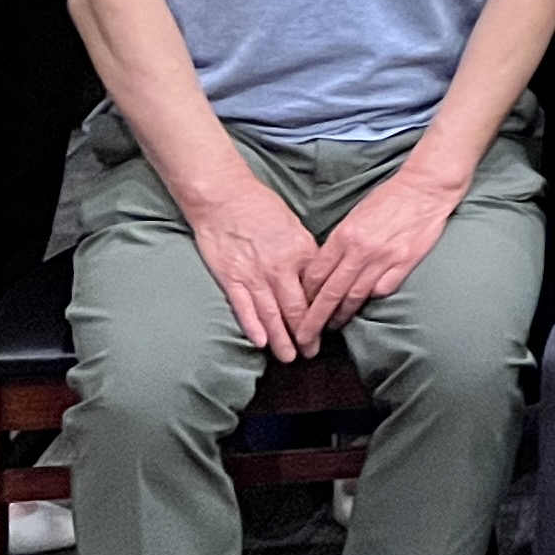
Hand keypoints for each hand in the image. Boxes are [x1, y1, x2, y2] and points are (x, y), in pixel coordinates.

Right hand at [187, 171, 329, 359]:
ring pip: (272, 314)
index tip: (329, 327)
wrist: (225, 198)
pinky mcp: (231, 278)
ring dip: (282, 339)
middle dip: (305, 334)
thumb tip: (317, 279)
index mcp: (302, 252)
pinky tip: (261, 343)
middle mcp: (281, 267)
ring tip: (289, 357)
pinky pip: (244, 308)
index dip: (324, 312)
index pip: (318, 289)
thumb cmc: (262, 208)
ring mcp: (254, 275)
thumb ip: (305, 255)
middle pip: (297, 308)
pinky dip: (253, 327)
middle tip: (311, 352)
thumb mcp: (295, 228)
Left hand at [300, 164, 462, 334]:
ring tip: (333, 325)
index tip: (299, 308)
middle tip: (304, 337)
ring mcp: (384, 258)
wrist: (425, 188)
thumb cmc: (389, 198)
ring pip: (354, 297)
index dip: (304, 296)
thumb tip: (325, 268)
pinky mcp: (405, 263)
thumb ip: (340, 242)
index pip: (315, 274)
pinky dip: (372, 299)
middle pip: (330, 293)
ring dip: (341, 315)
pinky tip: (366, 304)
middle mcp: (360, 250)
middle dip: (313, 320)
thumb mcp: (355, 215)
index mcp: (344, 235)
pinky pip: (383, 290)